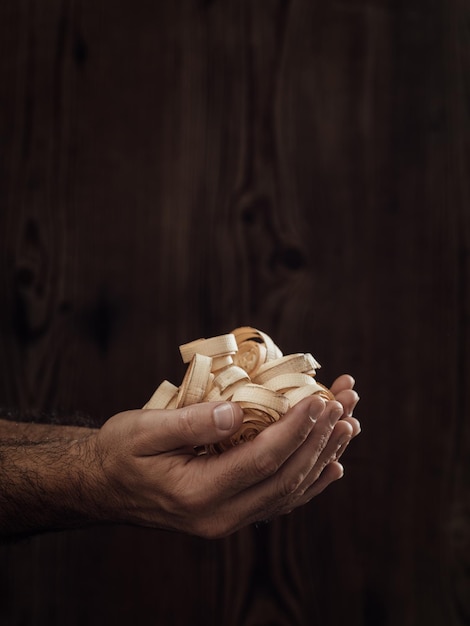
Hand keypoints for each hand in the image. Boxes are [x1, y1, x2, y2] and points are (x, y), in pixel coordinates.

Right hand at [87, 393, 358, 537]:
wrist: (105, 486)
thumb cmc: (120, 452)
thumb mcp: (143, 430)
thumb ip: (191, 421)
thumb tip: (238, 411)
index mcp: (197, 493)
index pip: (261, 460)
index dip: (294, 429)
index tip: (318, 399)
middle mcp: (220, 515)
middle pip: (285, 476)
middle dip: (319, 437)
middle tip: (345, 401)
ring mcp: (229, 519)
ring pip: (290, 490)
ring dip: (323, 454)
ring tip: (349, 422)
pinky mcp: (233, 513)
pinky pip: (280, 500)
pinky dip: (310, 480)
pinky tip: (332, 464)